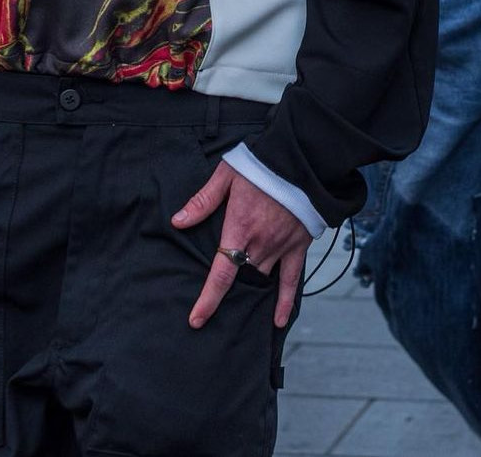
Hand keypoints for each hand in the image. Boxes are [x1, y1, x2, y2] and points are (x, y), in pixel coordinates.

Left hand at [172, 165, 311, 330]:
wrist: (302, 160)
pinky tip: (277, 320)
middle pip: (240, 278)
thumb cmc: (263, 164)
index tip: (197, 320)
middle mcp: (261, 243)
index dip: (208, 299)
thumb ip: (203, 200)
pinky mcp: (298, 246)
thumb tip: (178, 221)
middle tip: (217, 306)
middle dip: (228, 293)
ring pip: (262, 279)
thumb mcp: (227, 175)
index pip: (221, 273)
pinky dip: (285, 301)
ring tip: (238, 306)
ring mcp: (281, 246)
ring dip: (250, 290)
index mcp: (240, 228)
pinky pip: (292, 280)